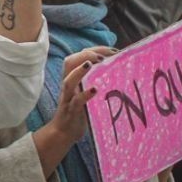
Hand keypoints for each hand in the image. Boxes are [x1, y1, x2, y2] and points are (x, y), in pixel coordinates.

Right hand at [32, 46, 108, 175]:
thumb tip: (117, 69)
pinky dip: (85, 95)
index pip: (80, 56)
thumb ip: (95, 79)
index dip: (95, 49)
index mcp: (73, 78)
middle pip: (69, 62)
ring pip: (68, 81)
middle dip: (85, 55)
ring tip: (91, 64)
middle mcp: (68, 85)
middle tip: (103, 57)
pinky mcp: (72, 112)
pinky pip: (76, 102)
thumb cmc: (80, 110)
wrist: (64, 132)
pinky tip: (94, 90)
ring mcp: (68, 98)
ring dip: (79, 71)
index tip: (113, 50)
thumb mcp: (85, 90)